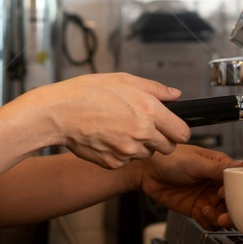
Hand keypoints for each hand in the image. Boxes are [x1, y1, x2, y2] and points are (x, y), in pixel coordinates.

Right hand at [24, 73, 191, 168]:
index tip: (171, 126)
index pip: (182, 133)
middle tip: (144, 126)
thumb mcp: (124, 79)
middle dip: (161, 139)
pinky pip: (127, 161)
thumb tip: (175, 95)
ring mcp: (128, 152)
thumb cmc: (88, 93)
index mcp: (149, 111)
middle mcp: (142, 134)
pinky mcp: (114, 164)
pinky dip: (122, 153)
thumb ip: (155, 89)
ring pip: (147, 154)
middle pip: (168, 147)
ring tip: (121, 128)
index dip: (178, 129)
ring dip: (140, 145)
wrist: (60, 113)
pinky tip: (109, 137)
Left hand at [138, 144, 242, 229]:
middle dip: (231, 210)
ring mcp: (206, 197)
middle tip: (224, 213)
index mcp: (218, 167)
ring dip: (219, 218)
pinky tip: (199, 211)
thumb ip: (218, 168)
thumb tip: (241, 165)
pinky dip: (207, 220)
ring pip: (223, 214)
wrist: (147, 171)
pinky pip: (209, 221)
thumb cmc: (169, 158)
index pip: (237, 183)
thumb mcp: (195, 162)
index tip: (225, 193)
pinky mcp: (196, 209)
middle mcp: (214, 183)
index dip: (236, 191)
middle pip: (233, 202)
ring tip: (209, 211)